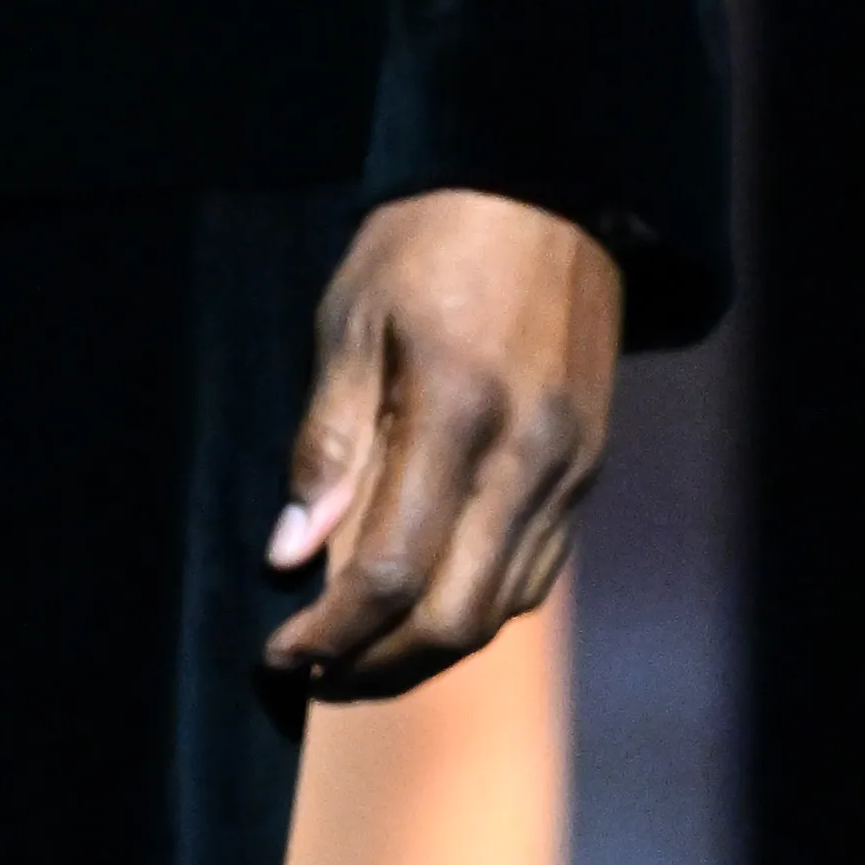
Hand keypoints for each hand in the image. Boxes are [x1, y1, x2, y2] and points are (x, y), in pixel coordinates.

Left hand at [261, 189, 619, 698]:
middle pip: (456, 619)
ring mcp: (568, 473)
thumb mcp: (354, 316)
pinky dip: (476, 610)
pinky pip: (534, 573)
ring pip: (501, 610)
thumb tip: (289, 553)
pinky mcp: (587, 472)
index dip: (332, 633)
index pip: (392, 573)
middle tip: (310, 674)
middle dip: (378, 667)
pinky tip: (424, 608)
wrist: (548, 191)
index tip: (278, 653)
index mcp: (459, 415)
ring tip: (355, 657)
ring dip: (427, 653)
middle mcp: (526, 460)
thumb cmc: (430, 241)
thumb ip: (328, 442)